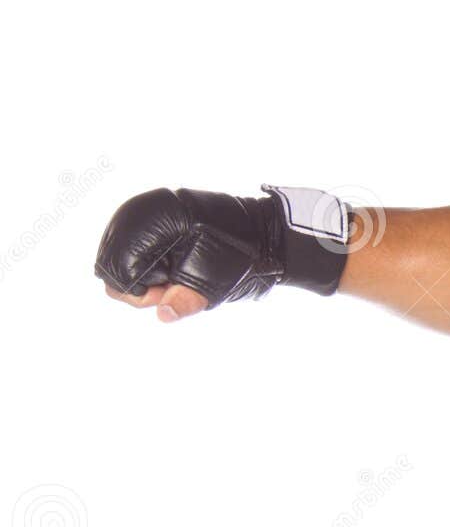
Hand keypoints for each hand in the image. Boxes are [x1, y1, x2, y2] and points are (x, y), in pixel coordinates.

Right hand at [95, 185, 350, 321]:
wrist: (262, 233)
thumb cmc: (238, 256)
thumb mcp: (214, 284)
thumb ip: (186, 300)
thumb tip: (164, 315)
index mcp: (151, 222)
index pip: (116, 272)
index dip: (140, 293)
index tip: (169, 293)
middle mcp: (138, 211)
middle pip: (110, 265)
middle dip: (140, 284)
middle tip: (174, 286)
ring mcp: (142, 212)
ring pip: (119, 259)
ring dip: (145, 274)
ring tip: (177, 274)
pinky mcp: (150, 218)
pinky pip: (133, 249)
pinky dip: (149, 263)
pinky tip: (173, 265)